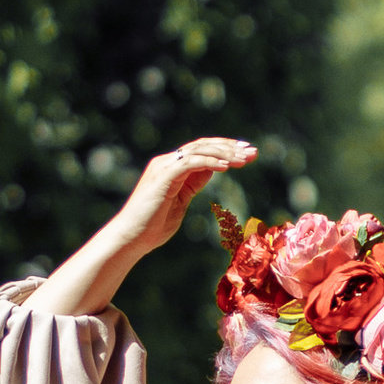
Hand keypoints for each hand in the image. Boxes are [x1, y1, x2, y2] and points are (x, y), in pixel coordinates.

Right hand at [112, 135, 256, 258]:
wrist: (131, 238)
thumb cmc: (153, 226)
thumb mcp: (181, 201)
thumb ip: (193, 184)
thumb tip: (213, 169)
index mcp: (172, 168)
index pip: (202, 150)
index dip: (225, 149)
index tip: (247, 154)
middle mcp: (167, 162)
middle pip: (203, 145)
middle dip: (230, 147)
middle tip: (252, 152)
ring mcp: (164, 168)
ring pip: (199, 150)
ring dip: (225, 153)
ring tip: (245, 159)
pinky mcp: (163, 177)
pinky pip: (190, 163)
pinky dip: (209, 162)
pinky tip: (226, 167)